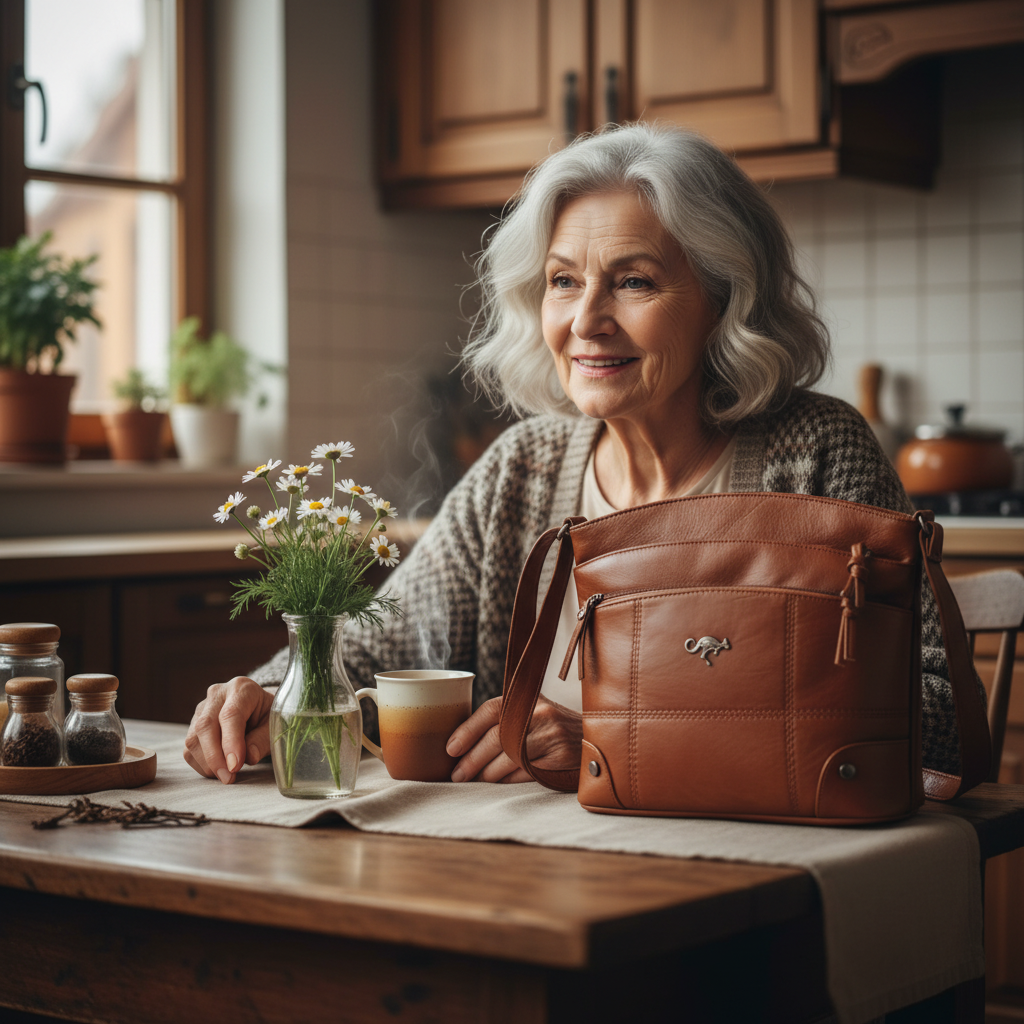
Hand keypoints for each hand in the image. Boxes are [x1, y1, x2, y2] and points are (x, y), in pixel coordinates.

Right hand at [183, 676, 273, 783]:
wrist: (258, 709)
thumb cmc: (268, 716)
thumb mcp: (274, 725)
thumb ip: (263, 739)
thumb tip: (250, 757)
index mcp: (241, 689)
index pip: (230, 715)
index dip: (231, 742)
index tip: (235, 766)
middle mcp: (217, 695)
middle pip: (206, 726)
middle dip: (215, 757)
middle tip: (229, 778)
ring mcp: (201, 709)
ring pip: (193, 739)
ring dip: (208, 763)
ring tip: (227, 775)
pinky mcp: (192, 725)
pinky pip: (189, 749)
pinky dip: (202, 765)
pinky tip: (219, 770)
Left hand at [445, 694, 581, 782]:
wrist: (595, 735)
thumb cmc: (554, 726)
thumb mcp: (532, 712)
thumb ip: (506, 719)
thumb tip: (463, 743)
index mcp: (527, 698)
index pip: (490, 710)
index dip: (467, 730)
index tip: (450, 748)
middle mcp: (538, 714)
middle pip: (496, 738)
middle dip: (472, 760)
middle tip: (457, 775)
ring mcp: (551, 736)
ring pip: (508, 758)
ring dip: (487, 774)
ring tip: (473, 782)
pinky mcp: (559, 757)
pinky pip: (525, 772)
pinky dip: (508, 780)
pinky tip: (497, 784)